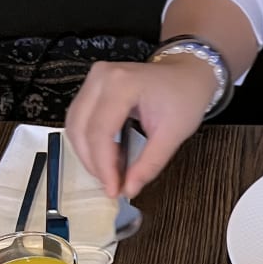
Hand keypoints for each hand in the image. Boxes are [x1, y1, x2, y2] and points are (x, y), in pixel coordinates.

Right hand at [65, 56, 217, 197]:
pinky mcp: (92, 85)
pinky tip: (106, 157)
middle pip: (80, 129)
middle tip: (112, 185)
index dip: (103, 166)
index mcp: (122, 84)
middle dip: (93, 163)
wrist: (188, 73)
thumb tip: (129, 189)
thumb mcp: (173, 134)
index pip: (100, 132)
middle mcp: (101, 77)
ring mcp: (94, 78)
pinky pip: (79, 118)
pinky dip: (89, 142)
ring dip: (88, 154)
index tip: (113, 190)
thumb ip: (150, 163)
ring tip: (110, 173)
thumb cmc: (185, 98)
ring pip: (74, 125)